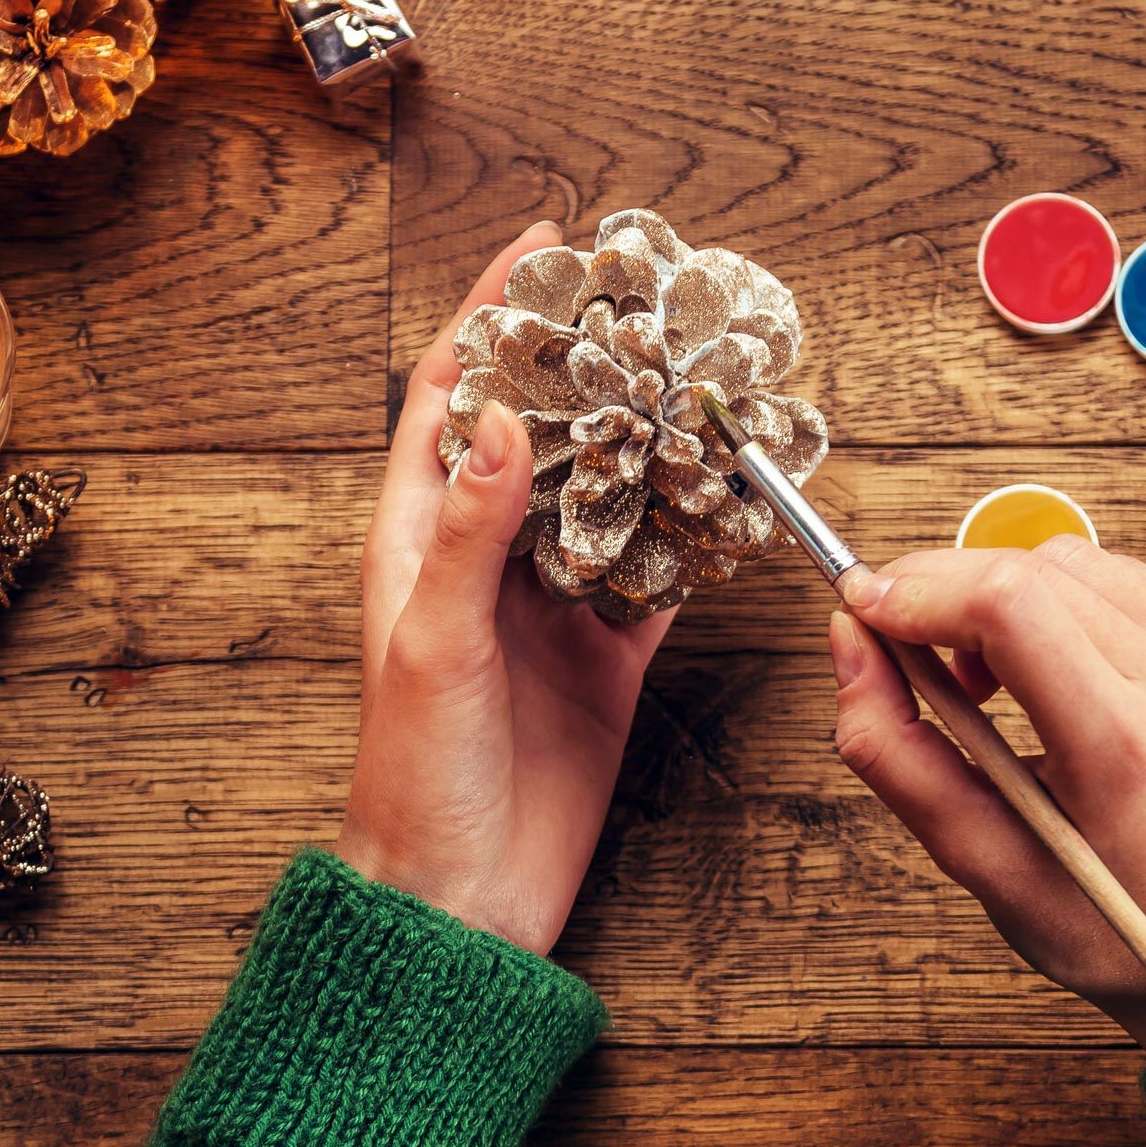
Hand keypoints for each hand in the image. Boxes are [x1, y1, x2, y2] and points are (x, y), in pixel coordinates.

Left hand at [338, 222, 673, 955]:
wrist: (460, 901)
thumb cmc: (416, 777)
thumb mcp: (431, 644)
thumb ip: (468, 535)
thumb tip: (500, 419)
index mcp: (417, 538)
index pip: (449, 395)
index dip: (490, 316)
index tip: (545, 246)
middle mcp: (486, 558)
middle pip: (543, 427)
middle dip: (589, 358)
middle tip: (649, 296)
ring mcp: (551, 604)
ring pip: (609, 493)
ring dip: (650, 439)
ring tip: (701, 374)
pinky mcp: (607, 658)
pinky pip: (658, 578)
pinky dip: (693, 537)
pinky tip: (729, 497)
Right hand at [828, 537, 1145, 1054]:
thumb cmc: (1116, 929)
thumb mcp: (981, 865)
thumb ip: (895, 752)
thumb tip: (851, 646)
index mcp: (1129, 745)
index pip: (1007, 601)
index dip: (918, 589)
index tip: (866, 608)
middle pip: (1032, 568)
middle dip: (948, 594)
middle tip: (918, 659)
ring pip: (1076, 561)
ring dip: (1011, 599)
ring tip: (996, 683)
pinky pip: (1128, 580)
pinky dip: (1071, 609)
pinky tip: (1062, 674)